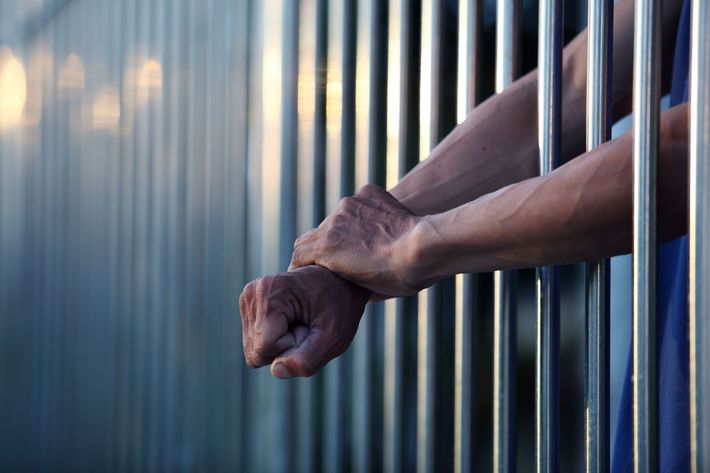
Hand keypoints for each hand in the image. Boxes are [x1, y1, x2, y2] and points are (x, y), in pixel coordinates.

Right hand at [239, 265, 368, 378]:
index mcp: (270, 292)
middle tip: (307, 326)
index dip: (290, 348)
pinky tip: (292, 320)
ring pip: (254, 350)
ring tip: (301, 321)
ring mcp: (248, 298)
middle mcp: (252, 292)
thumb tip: (276, 371)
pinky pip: (255, 343)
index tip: (309, 327)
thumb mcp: (334, 337)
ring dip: (281, 344)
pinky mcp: (249, 305)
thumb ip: (307, 360)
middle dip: (284, 348)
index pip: (263, 349)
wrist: (340, 280)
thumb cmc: (340, 306)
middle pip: (255, 352)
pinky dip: (276, 339)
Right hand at [289, 184, 421, 296]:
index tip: (306, 271)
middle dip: (322, 246)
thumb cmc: (397, 277)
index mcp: (325, 248)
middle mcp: (332, 222)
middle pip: (315, 234)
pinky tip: (381, 226)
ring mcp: (350, 204)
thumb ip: (346, 280)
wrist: (424, 249)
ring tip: (368, 242)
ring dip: (346, 229)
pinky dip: (365, 214)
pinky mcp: (368, 193)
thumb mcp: (365, 290)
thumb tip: (345, 283)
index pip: (299, 253)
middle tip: (337, 258)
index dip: (301, 264)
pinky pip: (359, 203)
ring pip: (339, 218)